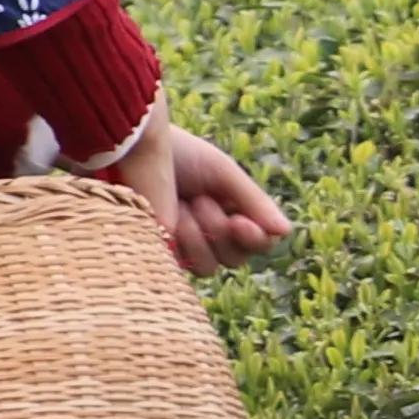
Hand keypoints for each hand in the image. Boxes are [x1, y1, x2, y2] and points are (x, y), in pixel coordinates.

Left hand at [152, 123, 292, 275]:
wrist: (132, 151)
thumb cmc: (180, 156)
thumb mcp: (223, 173)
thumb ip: (255, 202)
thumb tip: (286, 232)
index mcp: (236, 211)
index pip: (262, 241)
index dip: (255, 237)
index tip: (239, 221)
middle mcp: (214, 234)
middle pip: (239, 257)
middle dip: (222, 230)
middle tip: (201, 200)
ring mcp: (187, 247)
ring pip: (213, 266)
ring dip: (200, 236)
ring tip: (183, 206)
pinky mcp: (162, 255)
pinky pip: (185, 266)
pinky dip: (181, 242)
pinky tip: (169, 219)